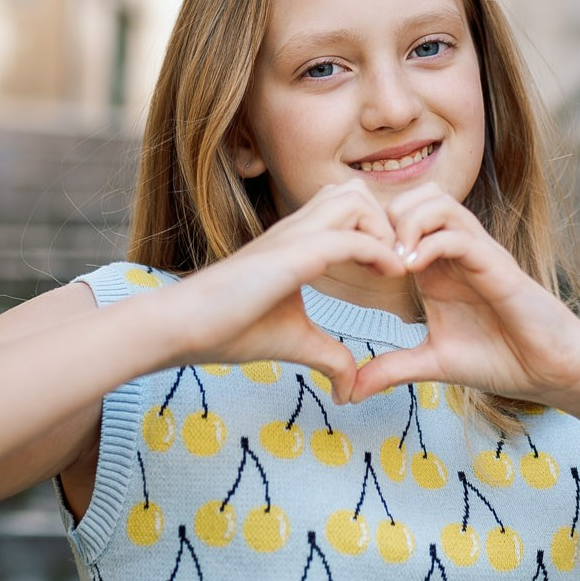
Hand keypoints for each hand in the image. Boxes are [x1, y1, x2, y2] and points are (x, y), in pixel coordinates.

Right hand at [160, 179, 404, 400]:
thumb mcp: (294, 342)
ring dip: (384, 229)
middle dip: (387, 220)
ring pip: (354, 199)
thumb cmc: (228, 329)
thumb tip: (350, 390)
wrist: (182, 327)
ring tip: (393, 267)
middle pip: (355, 190)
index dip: (378, 229)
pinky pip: (347, 238)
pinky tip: (390, 275)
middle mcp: (295, 230)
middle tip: (397, 263)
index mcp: (296, 242)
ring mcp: (292, 238)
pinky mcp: (290, 256)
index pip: (347, 208)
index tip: (394, 268)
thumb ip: (329, 358)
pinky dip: (377, 252)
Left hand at [349, 183, 579, 405]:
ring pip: (437, 202)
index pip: (400, 218)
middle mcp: (456, 252)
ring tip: (393, 263)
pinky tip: (411, 273)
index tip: (352, 264)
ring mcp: (478, 254)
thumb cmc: (501, 360)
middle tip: (372, 258)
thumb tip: (349, 392)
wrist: (551, 371)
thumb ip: (392, 369)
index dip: (371, 231)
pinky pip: (459, 235)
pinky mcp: (497, 266)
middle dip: (384, 218)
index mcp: (437, 267)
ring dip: (406, 223)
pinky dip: (430, 244)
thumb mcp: (432, 364)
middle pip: (415, 196)